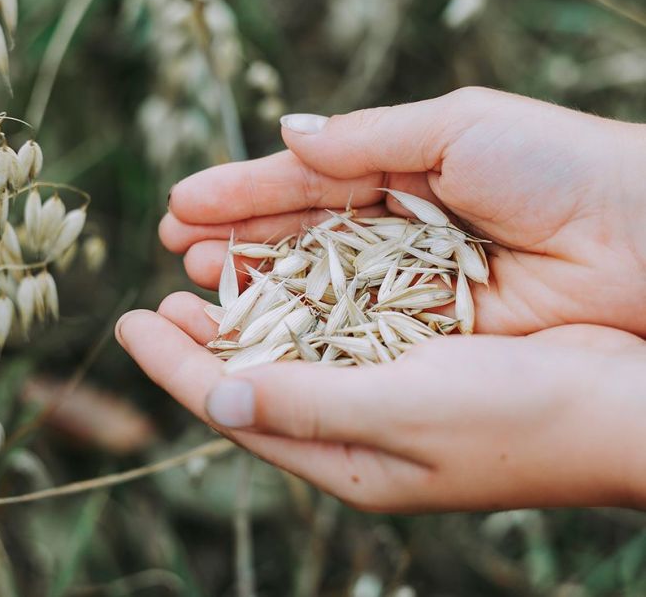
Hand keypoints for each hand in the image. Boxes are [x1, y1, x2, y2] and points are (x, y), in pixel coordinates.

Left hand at [116, 297, 645, 511]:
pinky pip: (340, 324)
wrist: (616, 404)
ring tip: (203, 275)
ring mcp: (386, 389)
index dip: (175, 366)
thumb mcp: (405, 414)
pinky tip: (285, 269)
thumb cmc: (519, 418)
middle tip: (158, 296)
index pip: (235, 406)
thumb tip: (217, 392)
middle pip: (256, 376)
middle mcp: (356, 426)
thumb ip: (308, 405)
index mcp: (345, 456)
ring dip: (249, 309)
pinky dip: (304, 295)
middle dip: (201, 337)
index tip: (128, 322)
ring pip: (294, 345)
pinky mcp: (416, 354)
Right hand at [160, 87, 645, 335]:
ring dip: (256, 281)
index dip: (244, 191)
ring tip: (196, 281)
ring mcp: (406, 284)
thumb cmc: (555, 166)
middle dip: (237, 237)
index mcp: (400, 172)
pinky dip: (304, 323)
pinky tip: (256, 321)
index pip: (305, 182)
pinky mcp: (426, 331)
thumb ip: (367, 139)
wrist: (641, 240)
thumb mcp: (456, 127)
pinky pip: (351, 326)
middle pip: (300, 236)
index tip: (182, 202)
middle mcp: (395, 232)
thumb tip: (288, 135)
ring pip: (316, 284)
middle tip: (174, 246)